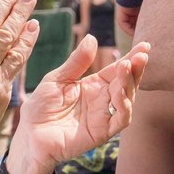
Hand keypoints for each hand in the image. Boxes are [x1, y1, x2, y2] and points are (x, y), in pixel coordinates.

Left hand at [6, 39, 148, 173]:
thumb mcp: (57, 79)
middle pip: (126, 82)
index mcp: (94, 85)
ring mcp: (104, 116)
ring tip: (127, 67)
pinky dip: (124, 107)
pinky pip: (120, 120)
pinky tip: (122, 95)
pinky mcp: (102, 132)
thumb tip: (92, 38)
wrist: (30, 135)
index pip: (117, 69)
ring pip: (126, 99)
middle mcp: (103, 100)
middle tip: (142, 55)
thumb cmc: (41, 107)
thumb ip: (77, 62)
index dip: (131, 58)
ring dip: (130, 84)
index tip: (144, 45)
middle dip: (136, 69)